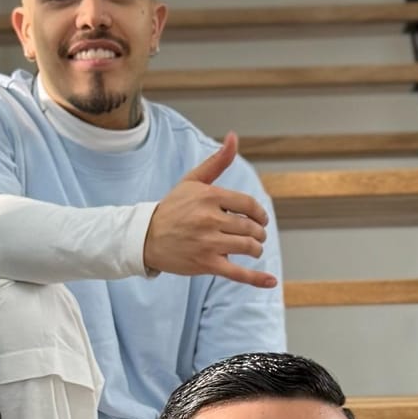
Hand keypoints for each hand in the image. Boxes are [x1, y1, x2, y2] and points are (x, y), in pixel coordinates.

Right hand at [142, 131, 276, 287]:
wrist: (146, 237)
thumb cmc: (172, 208)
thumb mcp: (192, 181)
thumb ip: (217, 161)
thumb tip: (233, 137)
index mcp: (210, 197)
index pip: (249, 205)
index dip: (260, 214)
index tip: (260, 220)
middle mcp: (210, 219)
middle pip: (251, 228)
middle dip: (259, 233)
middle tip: (256, 236)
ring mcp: (208, 243)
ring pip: (248, 247)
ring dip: (256, 248)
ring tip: (254, 248)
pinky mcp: (205, 264)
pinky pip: (237, 273)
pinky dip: (256, 278)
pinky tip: (271, 281)